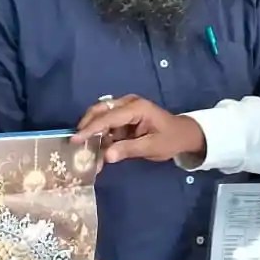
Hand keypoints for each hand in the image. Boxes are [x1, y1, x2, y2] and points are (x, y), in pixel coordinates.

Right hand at [72, 94, 206, 163]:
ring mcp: (125, 109)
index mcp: (136, 108)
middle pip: (100, 110)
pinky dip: (100, 136)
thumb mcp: (152, 147)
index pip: (108, 117)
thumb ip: (128, 150)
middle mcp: (128, 103)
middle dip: (86, 126)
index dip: (90, 129)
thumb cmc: (170, 139)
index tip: (75, 140)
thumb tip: (106, 156)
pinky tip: (97, 151)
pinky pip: (107, 124)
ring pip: (101, 117)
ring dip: (93, 133)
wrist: (184, 135)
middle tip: (76, 144)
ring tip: (87, 152)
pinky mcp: (123, 117)